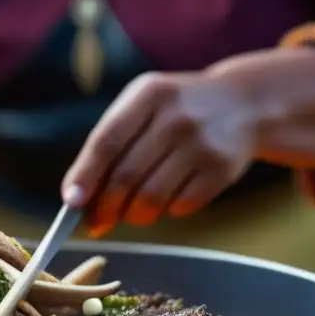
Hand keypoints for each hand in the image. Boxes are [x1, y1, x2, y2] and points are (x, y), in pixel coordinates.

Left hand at [62, 71, 258, 233]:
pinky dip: (166, 211)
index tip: (71, 203)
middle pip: (126, 175)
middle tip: (98, 221)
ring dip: (134, 215)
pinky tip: (167, 201)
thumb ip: (111, 143)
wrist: (243, 105)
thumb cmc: (176, 111)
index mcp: (148, 94)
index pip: (106, 140)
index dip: (85, 175)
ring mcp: (202, 142)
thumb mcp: (144, 107)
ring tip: (133, 212)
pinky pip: (181, 205)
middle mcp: (176, 115)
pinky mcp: (222, 169)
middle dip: (105, 207)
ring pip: (151, 197)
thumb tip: (77, 199)